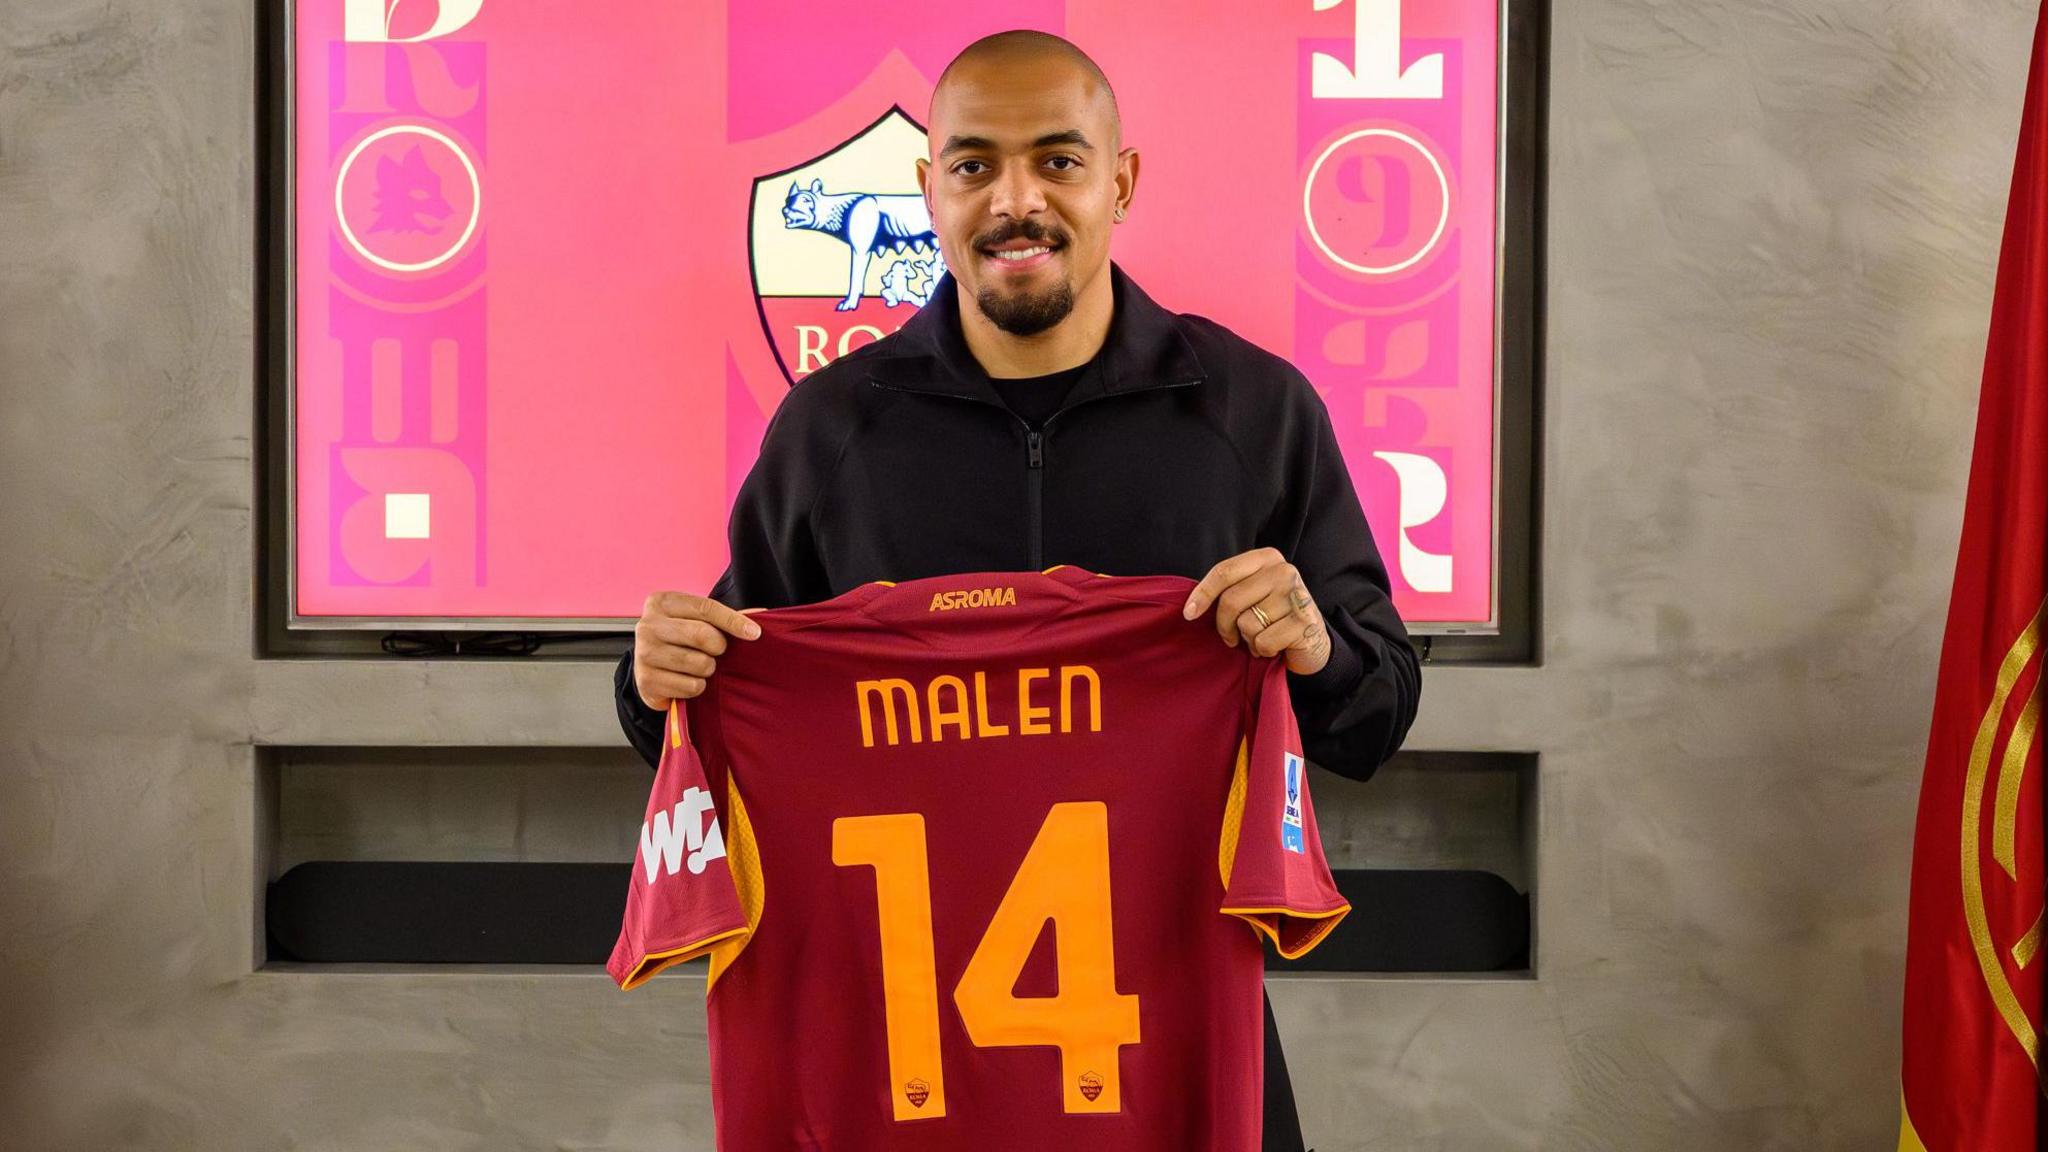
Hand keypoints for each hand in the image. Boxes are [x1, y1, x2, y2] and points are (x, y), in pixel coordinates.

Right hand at [633, 591, 764, 711]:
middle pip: (702, 634)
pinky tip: (686, 679)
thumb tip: (761, 614)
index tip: (754, 633)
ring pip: (699, 663)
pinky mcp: (646, 681)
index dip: (733, 621)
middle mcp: (647, 625)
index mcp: (661, 602)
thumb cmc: (679, 639)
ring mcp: (644, 653)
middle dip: (719, 647)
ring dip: (708, 668)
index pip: (706, 608)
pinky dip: (697, 686)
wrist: (648, 668)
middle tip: (716, 651)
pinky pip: (691, 686)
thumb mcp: (695, 620)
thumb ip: (724, 617)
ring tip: (699, 665)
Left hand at [1179, 548, 1331, 676]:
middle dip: (1224, 625)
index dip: (1202, 594)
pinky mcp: (1304, 622)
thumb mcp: (1254, 592)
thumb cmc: (1274, 615)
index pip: (1224, 571)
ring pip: (1247, 624)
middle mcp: (1284, 571)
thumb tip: (1192, 606)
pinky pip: (1263, 642)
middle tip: (1231, 637)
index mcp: (1268, 558)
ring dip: (1248, 639)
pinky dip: (1263, 650)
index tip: (1189, 614)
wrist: (1313, 638)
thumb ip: (1231, 589)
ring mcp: (1296, 595)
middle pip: (1231, 600)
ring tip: (1262, 637)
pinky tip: (1275, 646)